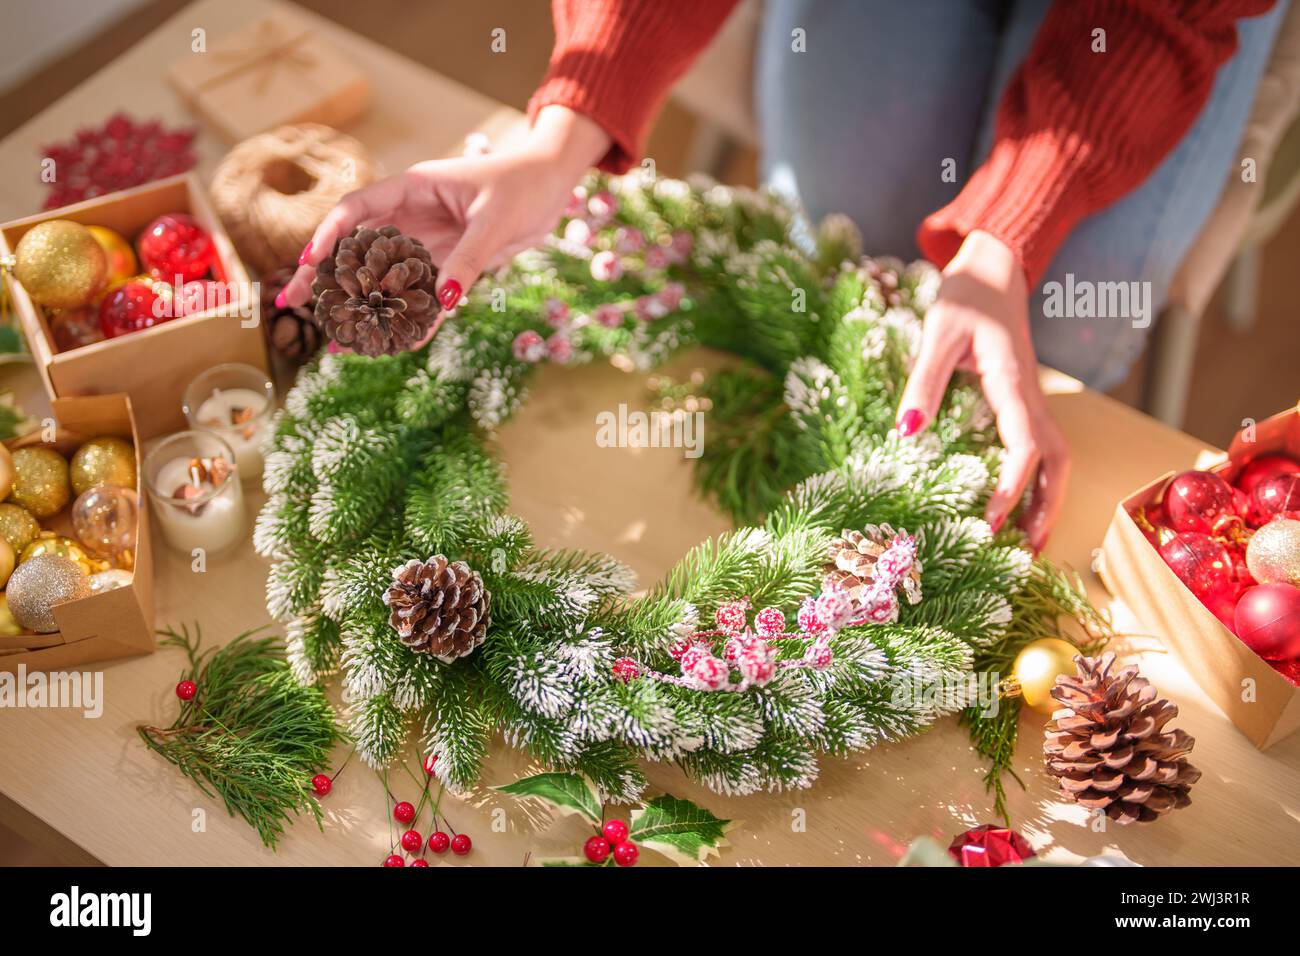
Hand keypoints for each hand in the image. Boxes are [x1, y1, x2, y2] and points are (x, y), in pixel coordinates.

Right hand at [279, 106, 610, 313]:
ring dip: (362, 308)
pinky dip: (408, 320)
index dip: (330, 234)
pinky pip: (422, 297)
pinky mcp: (448, 265)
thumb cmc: (523, 185)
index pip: (358, 208)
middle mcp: (412, 217)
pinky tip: (391, 344)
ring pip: (385, 279)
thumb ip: (468, 259)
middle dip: (326, 278)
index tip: (309, 262)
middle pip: (358, 248)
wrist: (553, 186)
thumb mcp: (495, 220)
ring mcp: (427, 243)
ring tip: (336, 340)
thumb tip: (443, 301)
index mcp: (413, 189)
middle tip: (291, 305)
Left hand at [895, 230, 1069, 552]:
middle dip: (1046, 508)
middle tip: (1028, 551)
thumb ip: (923, 382)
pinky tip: (1017, 498)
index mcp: (1013, 383)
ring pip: (1055, 454)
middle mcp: (1030, 395)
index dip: (1011, 489)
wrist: (996, 261)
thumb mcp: (938, 333)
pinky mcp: (1021, 395)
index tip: (992, 523)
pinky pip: (1039, 443)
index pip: (1025, 448)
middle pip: (1056, 461)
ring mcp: (1030, 396)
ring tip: (1030, 538)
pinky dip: (1037, 477)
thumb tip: (907, 435)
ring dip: (1046, 497)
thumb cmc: (967, 293)